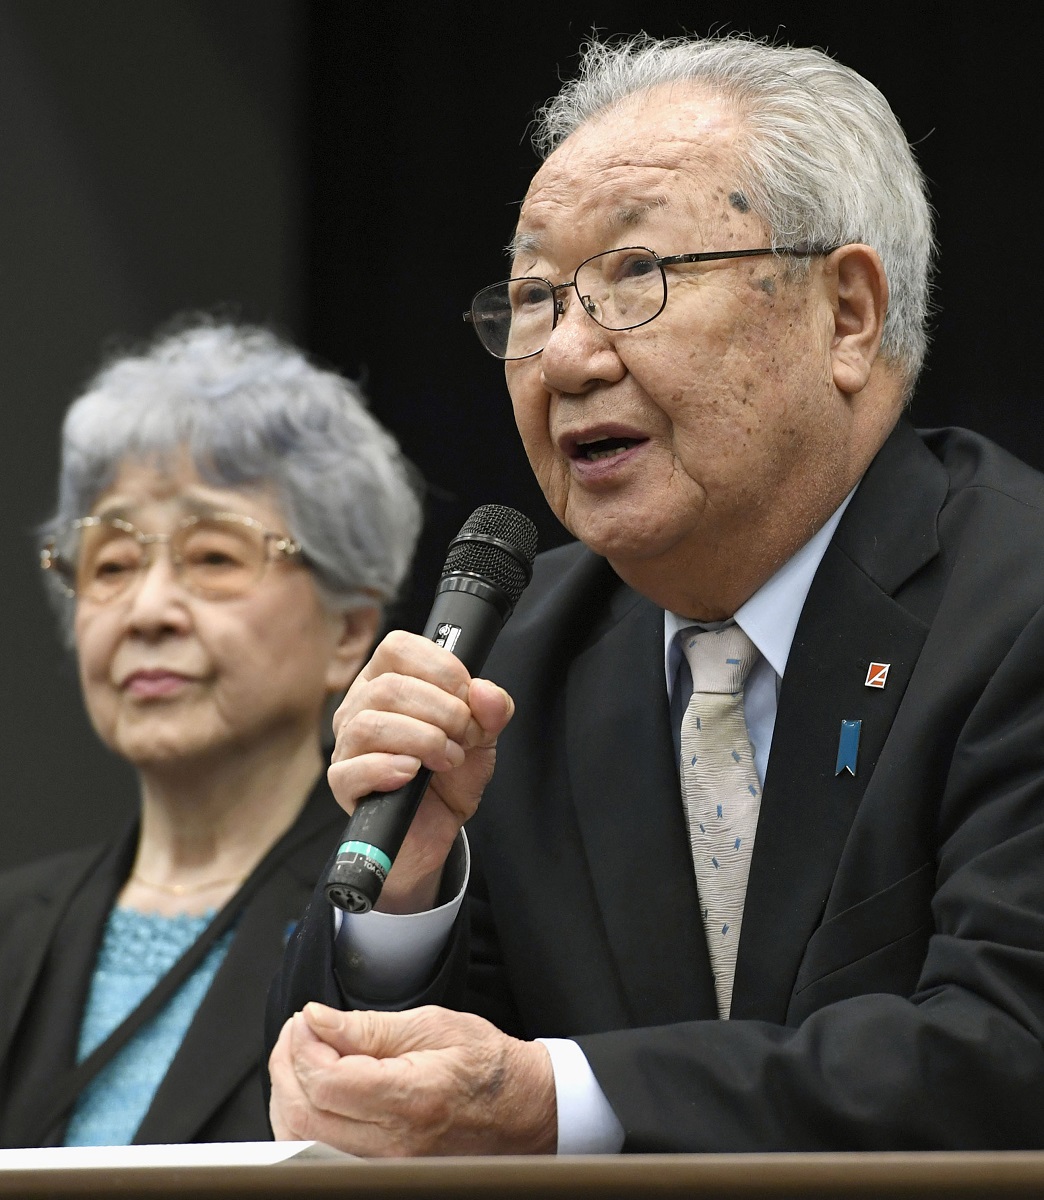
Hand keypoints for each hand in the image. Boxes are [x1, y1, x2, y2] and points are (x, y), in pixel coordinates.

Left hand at [268, 1002, 556, 1155]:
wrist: (523, 1109)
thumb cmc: (487, 1066)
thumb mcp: (433, 1026)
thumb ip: (369, 1027)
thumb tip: (317, 1019)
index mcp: (411, 1098)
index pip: (327, 1081)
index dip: (303, 1046)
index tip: (307, 1020)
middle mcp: (394, 1144)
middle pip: (304, 1115)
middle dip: (286, 1066)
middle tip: (298, 1032)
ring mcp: (386, 1166)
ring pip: (303, 1141)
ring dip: (288, 1095)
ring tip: (302, 1055)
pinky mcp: (381, 1172)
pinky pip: (320, 1153)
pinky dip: (303, 1119)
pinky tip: (312, 1090)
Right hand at [328, 630, 513, 911]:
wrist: (438, 827)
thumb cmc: (450, 775)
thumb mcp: (482, 737)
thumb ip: (491, 710)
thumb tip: (486, 692)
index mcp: (387, 680)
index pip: (398, 647)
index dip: (439, 667)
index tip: (467, 695)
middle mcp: (360, 706)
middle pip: (389, 687)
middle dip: (443, 712)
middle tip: (467, 737)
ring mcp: (346, 745)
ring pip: (371, 724)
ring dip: (423, 740)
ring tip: (447, 758)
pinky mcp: (343, 783)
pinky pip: (354, 768)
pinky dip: (390, 768)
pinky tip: (413, 774)